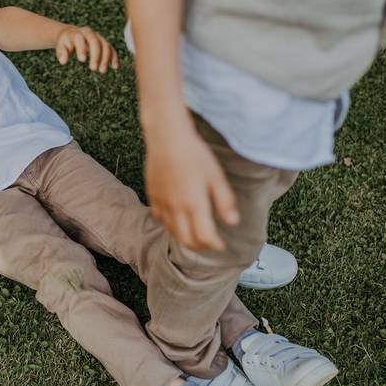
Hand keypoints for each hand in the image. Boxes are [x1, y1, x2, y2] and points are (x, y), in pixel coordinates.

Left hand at [55, 26, 119, 73]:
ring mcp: (98, 37)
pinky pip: (111, 49)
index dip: (82, 49)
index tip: (82, 60)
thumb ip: (61, 52)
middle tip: (93, 68)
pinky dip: (114, 57)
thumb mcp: (60, 46)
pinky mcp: (104, 43)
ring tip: (102, 71)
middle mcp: (89, 33)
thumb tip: (63, 61)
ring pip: (105, 45)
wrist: (72, 34)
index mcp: (77, 33)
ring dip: (105, 58)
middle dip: (95, 55)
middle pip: (95, 42)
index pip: (80, 39)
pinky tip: (115, 67)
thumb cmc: (66, 42)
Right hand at [144, 126, 238, 250]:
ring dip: (185, 238)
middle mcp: (176, 208)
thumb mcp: (216, 176)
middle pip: (187, 240)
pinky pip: (160, 218)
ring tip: (195, 235)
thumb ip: (224, 201)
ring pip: (172, 231)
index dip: (215, 245)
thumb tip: (233, 221)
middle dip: (200, 247)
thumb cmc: (194, 154)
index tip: (223, 245)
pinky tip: (177, 219)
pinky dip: (170, 225)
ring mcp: (162, 203)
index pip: (205, 237)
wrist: (167, 138)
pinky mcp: (153, 195)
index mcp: (194, 205)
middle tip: (210, 244)